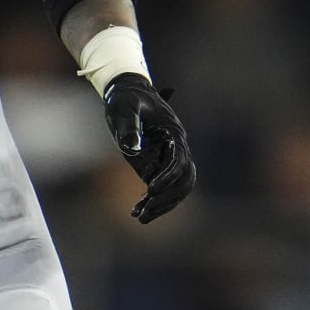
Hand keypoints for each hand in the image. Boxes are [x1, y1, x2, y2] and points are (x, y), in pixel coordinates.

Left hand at [102, 73, 195, 222]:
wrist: (125, 93)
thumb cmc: (127, 97)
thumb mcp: (125, 107)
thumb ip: (129, 126)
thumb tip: (131, 147)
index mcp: (173, 133)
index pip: (180, 161)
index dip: (168, 177)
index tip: (151, 189)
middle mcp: (175, 148)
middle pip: (184, 180)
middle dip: (167, 198)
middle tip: (145, 211)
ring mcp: (166, 158)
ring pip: (177, 189)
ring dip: (162, 205)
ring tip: (140, 217)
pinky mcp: (155, 165)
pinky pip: (162, 189)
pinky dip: (153, 202)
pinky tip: (136, 211)